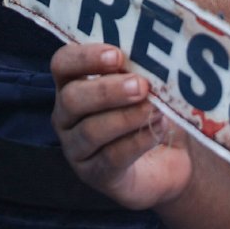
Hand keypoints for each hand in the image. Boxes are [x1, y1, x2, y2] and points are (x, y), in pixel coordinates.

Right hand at [51, 43, 191, 210]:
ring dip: (127, 117)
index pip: (62, 64)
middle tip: (141, 86)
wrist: (167, 160)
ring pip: (91, 131)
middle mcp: (66, 116)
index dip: (85, 57)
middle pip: (73, 98)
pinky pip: (112, 157)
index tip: (117, 55)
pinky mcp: (95, 174)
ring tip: (156, 110)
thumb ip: (140, 69)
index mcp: (71, 84)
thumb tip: (154, 54)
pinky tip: (158, 130)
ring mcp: (76, 148)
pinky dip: (138, 141)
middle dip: (108, 91)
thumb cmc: (149, 110)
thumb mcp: (143, 85)